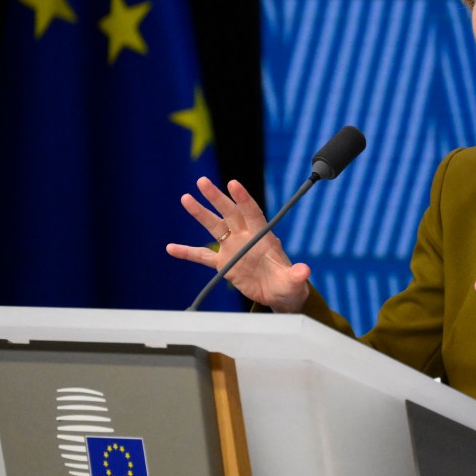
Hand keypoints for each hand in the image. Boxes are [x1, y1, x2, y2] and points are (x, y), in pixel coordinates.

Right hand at [165, 177, 310, 311]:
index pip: (252, 213)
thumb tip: (304, 272)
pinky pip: (202, 256)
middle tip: (202, 181)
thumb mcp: (293, 281)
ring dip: (200, 213)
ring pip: (214, 227)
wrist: (278, 294)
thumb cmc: (289, 284)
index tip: (233, 183)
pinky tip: (171, 248)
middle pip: (230, 213)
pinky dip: (187, 252)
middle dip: (217, 198)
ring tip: (185, 198)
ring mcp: (233, 248)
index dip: (244, 199)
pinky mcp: (224, 263)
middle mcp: (246, 237)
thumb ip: (296, 275)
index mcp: (263, 237)